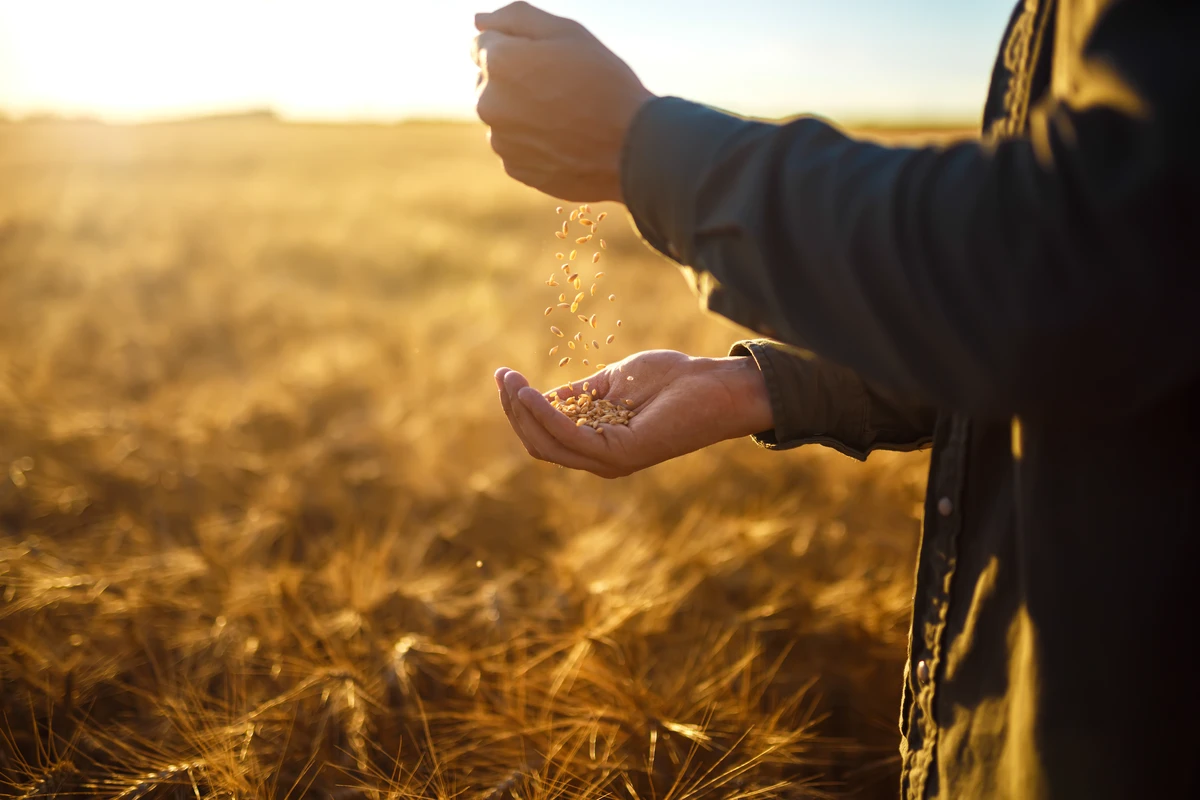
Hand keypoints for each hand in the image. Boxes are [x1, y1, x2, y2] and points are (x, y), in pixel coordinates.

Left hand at [471, 2, 655, 201]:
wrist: (631, 150)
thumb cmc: (605, 83)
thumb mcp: (567, 32)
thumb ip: (516, 17)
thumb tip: (479, 21)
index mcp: (498, 63)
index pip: (482, 44)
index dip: (515, 46)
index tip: (545, 59)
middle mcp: (488, 103)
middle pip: (488, 81)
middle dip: (513, 79)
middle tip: (560, 87)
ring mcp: (500, 140)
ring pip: (502, 116)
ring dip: (522, 112)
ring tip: (565, 116)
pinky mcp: (515, 168)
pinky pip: (515, 146)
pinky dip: (532, 141)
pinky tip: (564, 139)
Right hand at [494, 350, 773, 477]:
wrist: (713, 385)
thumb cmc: (670, 380)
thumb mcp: (611, 383)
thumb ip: (578, 394)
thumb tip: (539, 396)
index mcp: (597, 443)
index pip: (543, 435)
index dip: (519, 407)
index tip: (504, 376)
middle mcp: (600, 459)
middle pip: (538, 443)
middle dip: (513, 411)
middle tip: (503, 377)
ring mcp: (609, 460)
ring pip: (547, 444)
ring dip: (522, 412)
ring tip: (511, 382)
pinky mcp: (620, 454)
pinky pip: (569, 436)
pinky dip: (545, 414)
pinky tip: (532, 392)